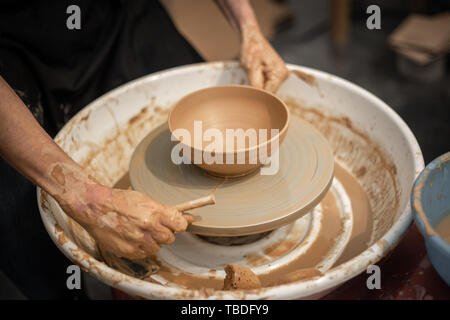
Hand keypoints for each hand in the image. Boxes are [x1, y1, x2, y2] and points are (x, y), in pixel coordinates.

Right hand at [58, 177, 192, 259]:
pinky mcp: (128, 251)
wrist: (95, 207)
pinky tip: (132, 237)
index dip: (180, 224)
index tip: (177, 223)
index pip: (180, 225)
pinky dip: (140, 248)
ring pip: (157, 248)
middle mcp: (148, 227)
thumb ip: (166, 211)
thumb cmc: (120, 201)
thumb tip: (186, 218)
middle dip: (165, 233)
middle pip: (170, 238)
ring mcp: (138, 241)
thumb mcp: (145, 199)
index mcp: (154, 212)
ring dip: (152, 241)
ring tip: (140, 231)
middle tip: (153, 226)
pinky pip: (143, 254)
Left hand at [240, 24, 288, 92]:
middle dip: (259, 91)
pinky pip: (268, 84)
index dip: (259, 97)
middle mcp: (283, 75)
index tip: (250, 95)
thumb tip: (257, 99)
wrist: (252, 39)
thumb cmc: (251, 50)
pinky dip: (260, 83)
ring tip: (253, 76)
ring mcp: (280, 74)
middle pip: (271, 93)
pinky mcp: (276, 73)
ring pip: (269, 89)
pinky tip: (255, 76)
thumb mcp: (251, 70)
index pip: (270, 95)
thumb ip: (256, 86)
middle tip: (250, 82)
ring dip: (259, 87)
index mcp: (280, 74)